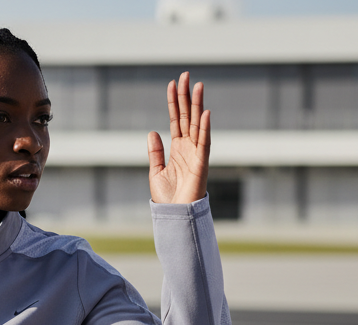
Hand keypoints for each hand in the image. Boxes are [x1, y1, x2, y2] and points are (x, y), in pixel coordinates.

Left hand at [147, 72, 210, 204]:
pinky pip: (204, 142)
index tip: (172, 84)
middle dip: (186, 96)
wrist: (175, 216)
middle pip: (188, 116)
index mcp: (177, 148)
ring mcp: (196, 154)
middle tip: (185, 75)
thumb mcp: (156, 171)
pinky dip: (205, 127)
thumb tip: (152, 132)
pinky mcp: (202, 164)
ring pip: (198, 124)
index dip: (174, 102)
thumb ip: (155, 152)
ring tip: (197, 86)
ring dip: (198, 105)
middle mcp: (188, 147)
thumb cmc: (167, 198)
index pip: (176, 119)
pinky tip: (205, 112)